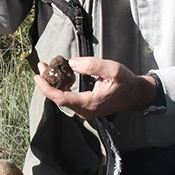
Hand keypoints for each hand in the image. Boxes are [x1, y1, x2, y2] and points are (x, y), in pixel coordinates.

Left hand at [33, 56, 156, 118]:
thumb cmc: (126, 82)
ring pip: (63, 99)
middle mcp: (85, 111)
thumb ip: (91, 65)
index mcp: (90, 103)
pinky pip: (69, 98)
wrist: (137, 95)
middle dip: (47, 82)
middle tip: (42, 65)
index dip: (46, 88)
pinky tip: (63, 75)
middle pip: (58, 99)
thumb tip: (71, 64)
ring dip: (54, 84)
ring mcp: (85, 111)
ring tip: (49, 68)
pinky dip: (62, 86)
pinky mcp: (86, 108)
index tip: (37, 76)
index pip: (61, 98)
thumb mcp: (112, 69)